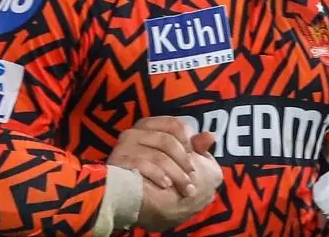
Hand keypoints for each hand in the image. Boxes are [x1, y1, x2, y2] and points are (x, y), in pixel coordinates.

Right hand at [107, 116, 221, 231]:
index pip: (174, 124)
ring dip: (176, 174)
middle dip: (184, 162)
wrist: (129, 205)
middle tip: (193, 179)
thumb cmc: (157, 182)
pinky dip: (158, 175)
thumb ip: (194, 149)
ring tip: (186, 190)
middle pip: (167, 140)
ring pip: (158, 155)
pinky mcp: (118, 162)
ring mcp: (123, 147)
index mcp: (147, 128)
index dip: (188, 141)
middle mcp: (133, 133)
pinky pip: (142, 164)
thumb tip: (210, 136)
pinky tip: (166, 186)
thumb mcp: (179, 164)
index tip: (194, 158)